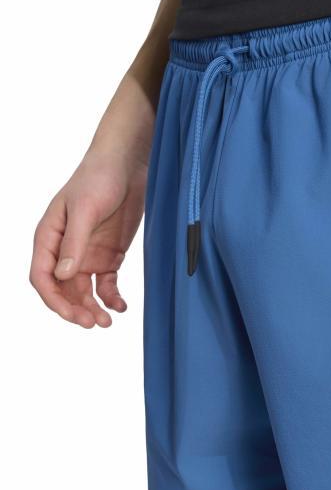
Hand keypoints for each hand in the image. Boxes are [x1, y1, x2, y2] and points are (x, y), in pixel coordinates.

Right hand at [30, 148, 145, 327]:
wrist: (128, 165)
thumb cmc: (99, 178)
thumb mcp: (86, 209)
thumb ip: (76, 243)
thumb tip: (63, 275)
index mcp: (49, 237)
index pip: (42, 277)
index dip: (55, 300)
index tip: (74, 316)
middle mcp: (65, 250)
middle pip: (63, 289)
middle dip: (76, 309)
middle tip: (95, 323)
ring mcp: (87, 254)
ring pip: (84, 291)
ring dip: (93, 308)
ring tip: (107, 322)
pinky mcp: (109, 255)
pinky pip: (106, 284)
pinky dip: (111, 297)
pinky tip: (121, 307)